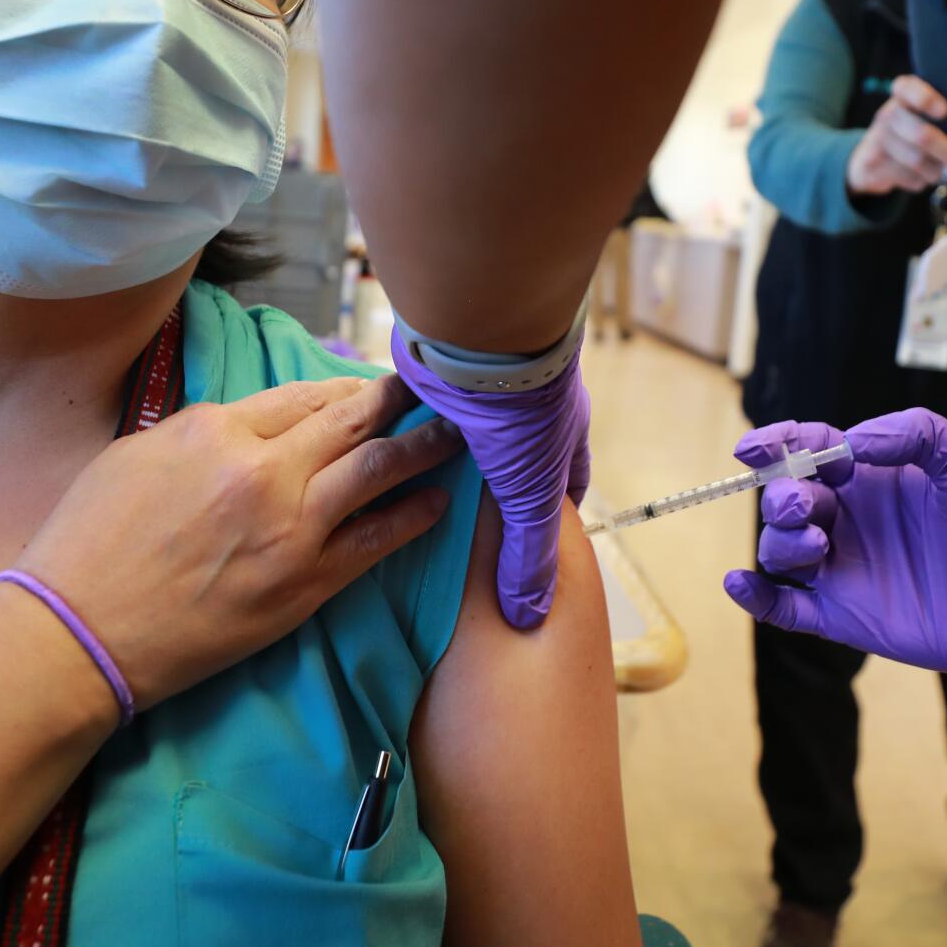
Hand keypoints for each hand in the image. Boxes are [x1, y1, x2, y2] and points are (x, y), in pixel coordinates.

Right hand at [17, 375, 463, 712]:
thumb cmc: (90, 541)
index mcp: (216, 428)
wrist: (79, 631)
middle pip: (351, 422)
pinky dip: (413, 515)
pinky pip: (377, 541)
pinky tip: (437, 501)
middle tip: (435, 392)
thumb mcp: (136, 454)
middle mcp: (263, 470)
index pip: (303, 396)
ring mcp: (291, 529)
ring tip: (457, 435)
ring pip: (377, 471)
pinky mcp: (305, 585)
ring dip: (423, 448)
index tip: (370, 388)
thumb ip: (204, 432)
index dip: (344, 390)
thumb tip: (253, 427)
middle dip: (398, 402)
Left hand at [391, 335, 589, 627]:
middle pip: (507, 464)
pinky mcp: (435, 376)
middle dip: (486, 497)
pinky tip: (380, 468)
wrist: (474, 329)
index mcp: (561, 431)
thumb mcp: (533, 495)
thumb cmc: (523, 411)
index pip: (567, 483)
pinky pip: (418, 415)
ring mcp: (479, 391)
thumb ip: (529, 555)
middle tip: (458, 539)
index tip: (526, 553)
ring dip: (438, 465)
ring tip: (411, 511)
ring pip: (458, 440)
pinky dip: (404, 437)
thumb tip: (529, 616)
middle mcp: (522, 408)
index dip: (551, 519)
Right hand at [721, 410, 946, 712]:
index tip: (755, 447)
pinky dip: (756, 597)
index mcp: (873, 478)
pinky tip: (740, 583)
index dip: (776, 443)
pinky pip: (785, 608)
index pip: (808, 450)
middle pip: (785, 498)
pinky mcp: (845, 617)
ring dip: (780, 540)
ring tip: (820, 545)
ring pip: (780, 549)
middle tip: (809, 505)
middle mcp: (851, 520)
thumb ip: (911, 432)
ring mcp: (845, 570)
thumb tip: (850, 442)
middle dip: (782, 494)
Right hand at [843, 75, 946, 195]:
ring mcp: (878, 138)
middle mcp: (888, 113)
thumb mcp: (926, 115)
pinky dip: (924, 181)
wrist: (874, 154)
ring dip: (939, 171)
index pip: (908, 88)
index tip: (945, 111)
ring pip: (917, 161)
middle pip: (922, 135)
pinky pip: (907, 177)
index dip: (926, 99)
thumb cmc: (916, 129)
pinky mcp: (873, 162)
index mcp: (903, 94)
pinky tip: (927, 175)